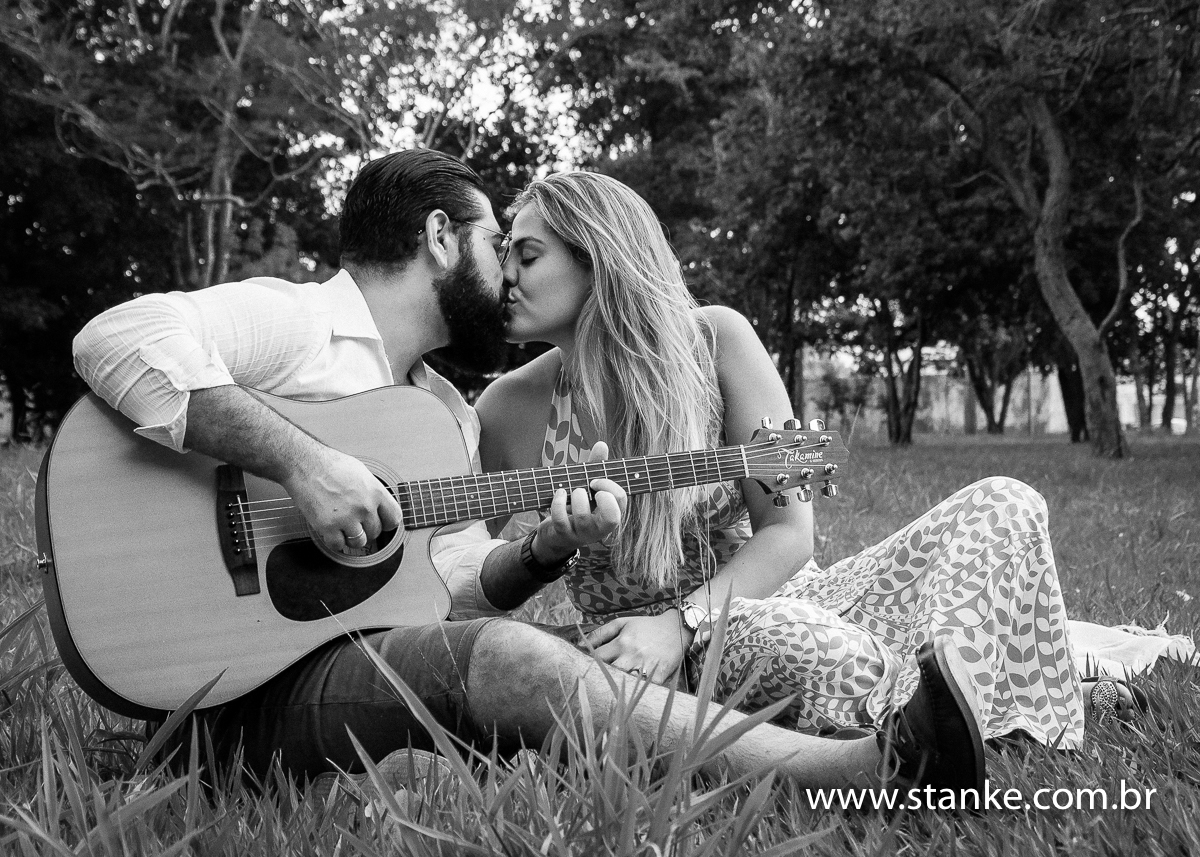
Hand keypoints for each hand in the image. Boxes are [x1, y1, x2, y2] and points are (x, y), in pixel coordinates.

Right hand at [282, 444, 403, 553]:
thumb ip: (373, 491)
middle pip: (375, 532)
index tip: (380, 523)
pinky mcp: (327, 527)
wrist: (305, 463)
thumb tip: (380, 505)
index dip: (386, 522)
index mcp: (376, 492)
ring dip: (352, 538)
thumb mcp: (362, 473)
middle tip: (355, 522)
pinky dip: (335, 542)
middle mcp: (365, 507)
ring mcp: (347, 518)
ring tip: (344, 528)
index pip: (394, 519)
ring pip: (359, 543)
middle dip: (366, 529)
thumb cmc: (331, 464)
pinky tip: (332, 532)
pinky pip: (338, 546)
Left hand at [533, 441, 627, 559]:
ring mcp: (582, 533)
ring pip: (582, 516)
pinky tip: (559, 493)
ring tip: (573, 491)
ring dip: (577, 496)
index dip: (609, 484)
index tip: (595, 480)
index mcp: (611, 514)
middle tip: (591, 486)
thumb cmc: (577, 507)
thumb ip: (596, 467)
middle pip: (612, 517)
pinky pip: (560, 519)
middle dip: (602, 495)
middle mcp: (600, 527)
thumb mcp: (588, 488)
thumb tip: (602, 444)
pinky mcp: (563, 534)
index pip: (621, 500)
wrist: (556, 534)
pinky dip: (558, 502)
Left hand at [584, 611, 691, 684]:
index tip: (583, 670)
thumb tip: (579, 644)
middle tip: (592, 685)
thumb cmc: (646, 626)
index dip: (587, 664)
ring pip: (623, 684)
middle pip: (608, 673)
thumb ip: (600, 633)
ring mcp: (645, 668)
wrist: (676, 628)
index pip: (597, 657)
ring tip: (608, 691)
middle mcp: (632, 656)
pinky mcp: (658, 678)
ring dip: (615, 688)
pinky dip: (635, 694)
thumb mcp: (623, 623)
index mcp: (622, 642)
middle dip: (599, 678)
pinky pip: (643, 691)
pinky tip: (629, 696)